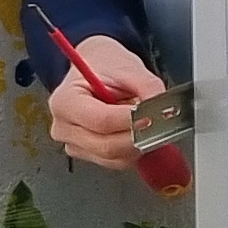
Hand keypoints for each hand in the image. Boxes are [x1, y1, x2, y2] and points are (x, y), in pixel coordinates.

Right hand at [44, 30, 164, 171]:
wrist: (95, 69)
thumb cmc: (104, 66)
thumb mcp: (128, 67)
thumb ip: (148, 87)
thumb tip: (164, 109)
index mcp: (65, 100)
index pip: (100, 121)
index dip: (130, 121)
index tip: (152, 116)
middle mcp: (63, 126)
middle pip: (106, 146)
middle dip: (138, 136)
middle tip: (159, 123)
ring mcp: (73, 144)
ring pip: (114, 158)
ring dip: (137, 143)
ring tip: (142, 120)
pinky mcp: (87, 154)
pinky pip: (116, 162)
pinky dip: (133, 150)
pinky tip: (135, 130)